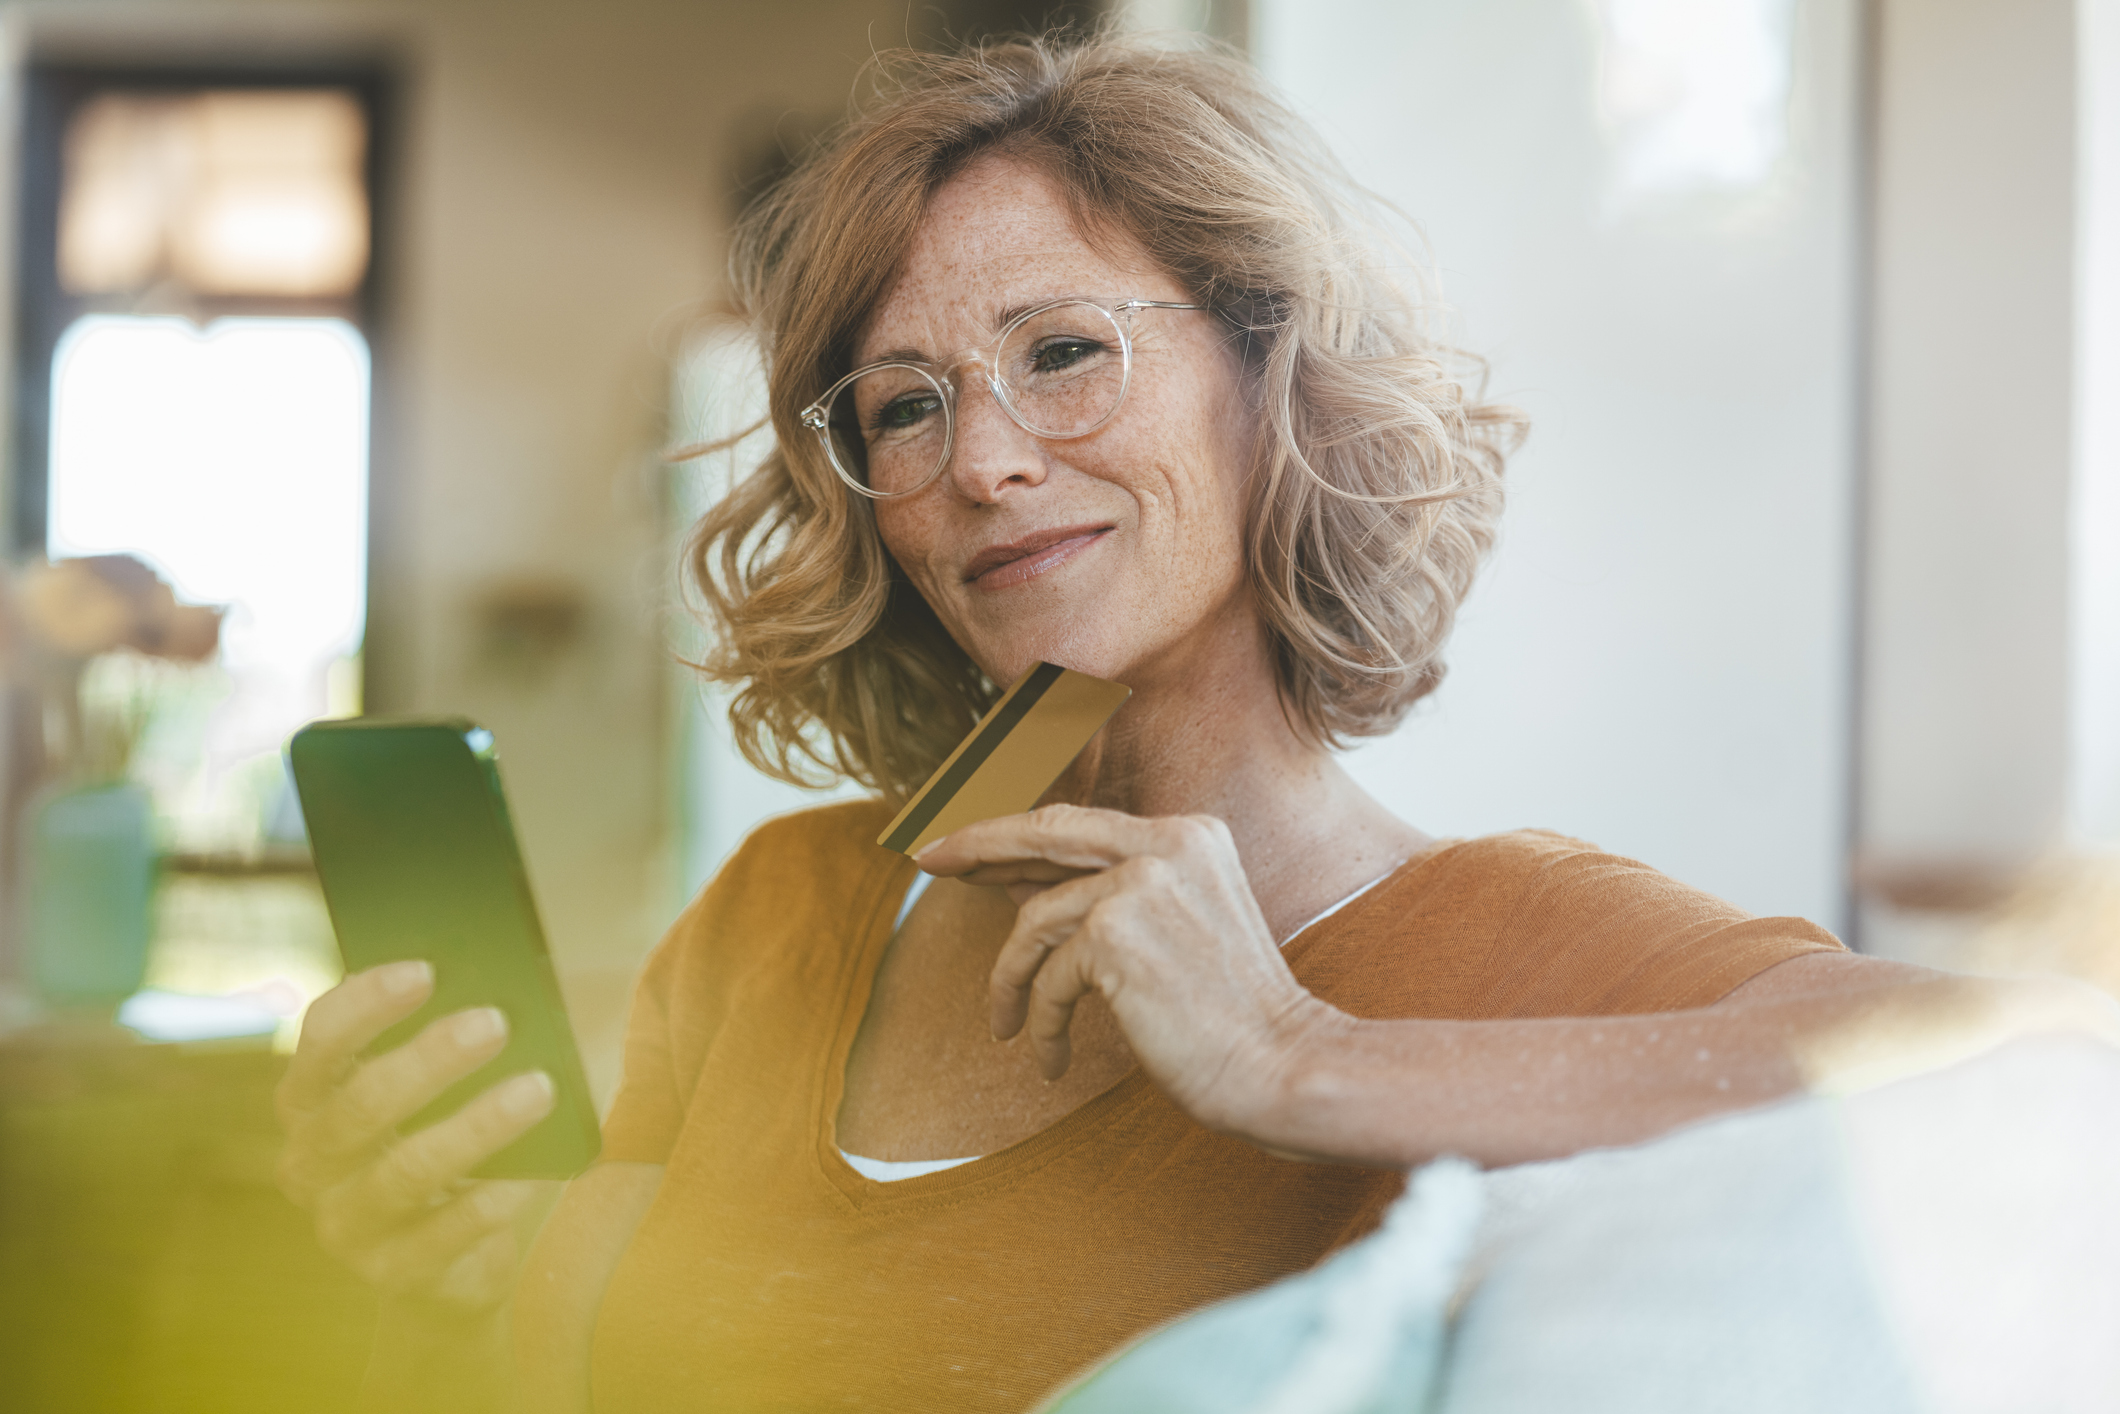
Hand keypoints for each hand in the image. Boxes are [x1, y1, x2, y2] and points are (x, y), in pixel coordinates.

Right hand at [275, 962, 557, 1314]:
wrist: (442, 1261)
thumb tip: (499, 992)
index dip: (366, 1004)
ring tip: (540, 1088)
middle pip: (362, 1104)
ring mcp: (344, 1223)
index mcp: (308, 1101)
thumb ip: (441, 1046)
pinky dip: (495, 1198)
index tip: (425, 969)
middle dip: (430, 1059)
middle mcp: (310, 1162)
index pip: (320, 1043)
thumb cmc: (436, 1141)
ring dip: (477, 1125)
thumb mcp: (428, 1095)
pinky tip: (537, 1173)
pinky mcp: (391, 1273)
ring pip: (406, 1171)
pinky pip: (447, 1231)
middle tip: (497, 1023)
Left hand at [915, 804, 1334, 1138]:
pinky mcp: (1116, 932)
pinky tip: (1049, 1057)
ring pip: (1037, 920)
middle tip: (928, 858)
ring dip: (1014, 980)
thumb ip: (1107, 897)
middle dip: (976, 844)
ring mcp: (1141, 882)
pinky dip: (1042, 1019)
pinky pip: (1050, 974)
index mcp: (1190, 834)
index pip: (1077, 820)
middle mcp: (1167, 843)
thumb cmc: (1231, 1016)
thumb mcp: (1174, 933)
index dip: (1011, 830)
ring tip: (1010, 1025)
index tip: (962, 841)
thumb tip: (1019, 887)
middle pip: (1042, 832)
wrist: (1282, 1066)